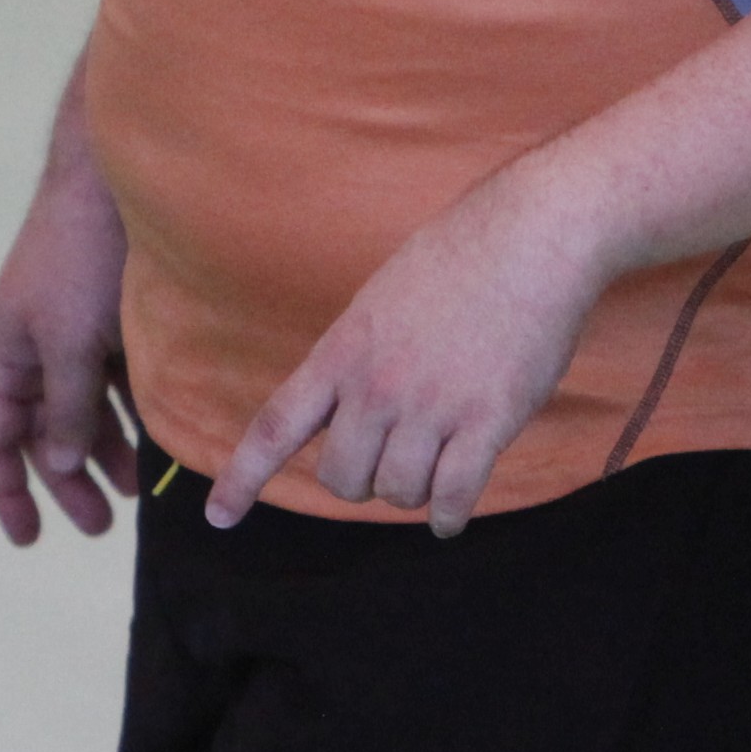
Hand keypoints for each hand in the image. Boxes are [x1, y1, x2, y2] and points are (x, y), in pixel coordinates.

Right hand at [0, 151, 136, 544]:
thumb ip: (64, 408)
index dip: (7, 491)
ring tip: (137, 489)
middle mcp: (26, 346)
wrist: (112, 182)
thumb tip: (56, 465)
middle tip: (99, 527)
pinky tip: (154, 436)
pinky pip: (110, 381)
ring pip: (79, 408)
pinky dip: (126, 411)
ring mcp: (66, 332)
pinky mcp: (104, 317)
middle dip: (65, 481)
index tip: (28, 540)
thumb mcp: (69, 344)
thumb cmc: (79, 261)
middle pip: (38, 432)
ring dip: (104, 449)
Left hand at [206, 160, 608, 538]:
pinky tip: (453, 514)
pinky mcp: (487, 421)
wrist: (531, 235)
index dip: (243, 478)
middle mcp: (377, 385)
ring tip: (436, 462)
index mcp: (342, 351)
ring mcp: (431, 406)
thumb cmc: (459, 258)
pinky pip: (454, 497)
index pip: (276, 426)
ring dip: (414, 491)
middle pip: (342, 478)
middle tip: (391, 458)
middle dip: (363, 481)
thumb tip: (343, 414)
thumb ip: (355, 359)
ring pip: (399, 492)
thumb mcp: (379, 301)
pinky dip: (450, 516)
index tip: (219, 516)